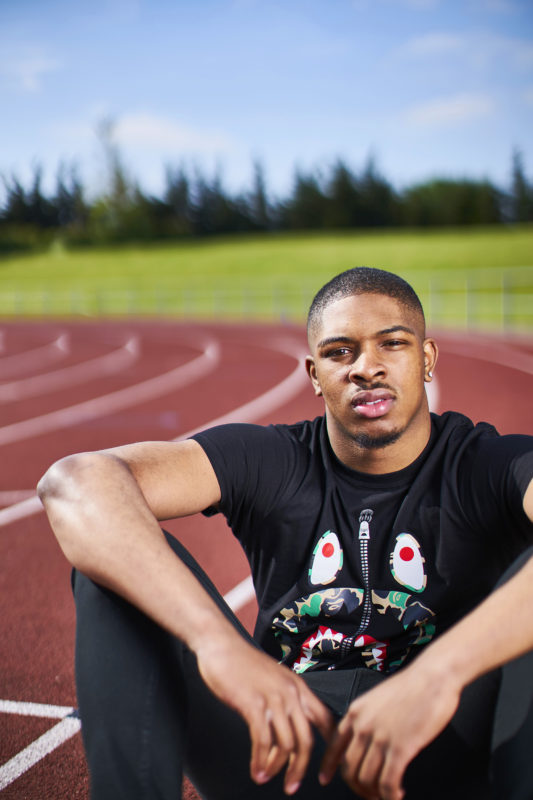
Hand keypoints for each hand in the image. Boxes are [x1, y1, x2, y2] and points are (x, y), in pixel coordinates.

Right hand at [196, 637, 334, 794]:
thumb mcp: (275, 679)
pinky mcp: (252, 704)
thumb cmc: (244, 664)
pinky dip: (260, 761)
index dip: (330, 748)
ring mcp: (273, 698)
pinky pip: (263, 741)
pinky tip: (256, 770)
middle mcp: (291, 693)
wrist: (221, 646)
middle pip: (307, 740)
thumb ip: (286, 698)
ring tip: (266, 778)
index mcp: (299, 687)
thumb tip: (292, 726)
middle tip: (292, 786)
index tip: (325, 771)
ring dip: (277, 768)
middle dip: (301, 768)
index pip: (325, 720)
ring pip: (286, 744)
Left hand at [319, 664, 460, 799]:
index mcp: (355, 712)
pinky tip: (398, 795)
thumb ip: (368, 718)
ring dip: (375, 794)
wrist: (433, 676)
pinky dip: (390, 795)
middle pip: (349, 768)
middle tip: (370, 794)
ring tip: (387, 796)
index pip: (334, 745)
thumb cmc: (412, 686)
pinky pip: (387, 783)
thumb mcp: (378, 699)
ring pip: (367, 779)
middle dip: (358, 787)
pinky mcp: (400, 748)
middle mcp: (363, 726)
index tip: (325, 779)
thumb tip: (366, 741)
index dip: (328, 766)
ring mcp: (380, 738)